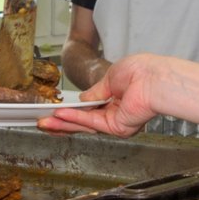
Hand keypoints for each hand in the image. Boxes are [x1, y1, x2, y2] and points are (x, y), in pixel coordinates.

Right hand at [40, 55, 165, 137]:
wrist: (154, 78)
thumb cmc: (140, 72)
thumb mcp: (110, 77)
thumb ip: (95, 91)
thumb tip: (82, 99)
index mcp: (116, 100)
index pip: (90, 109)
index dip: (72, 110)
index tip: (56, 111)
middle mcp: (116, 114)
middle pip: (84, 121)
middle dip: (62, 122)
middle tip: (44, 122)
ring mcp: (116, 122)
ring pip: (84, 125)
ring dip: (63, 124)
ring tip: (45, 122)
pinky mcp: (117, 127)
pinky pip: (91, 123)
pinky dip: (74, 119)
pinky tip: (59, 116)